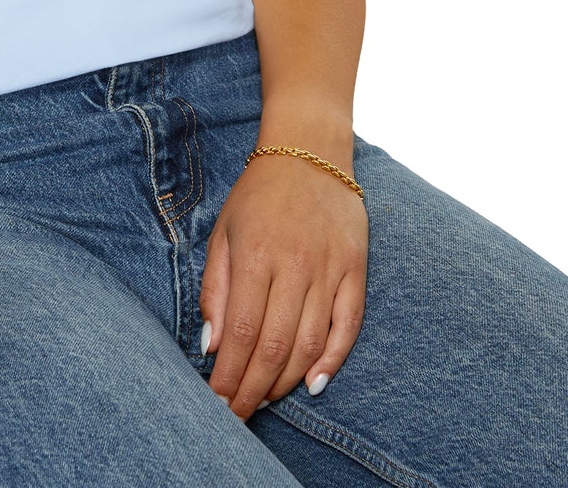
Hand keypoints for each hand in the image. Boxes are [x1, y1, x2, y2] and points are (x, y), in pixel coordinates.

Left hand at [199, 153, 368, 418]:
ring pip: (310, 343)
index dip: (230, 374)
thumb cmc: (257, 196)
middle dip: (254, 388)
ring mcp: (329, 268)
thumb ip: (215, 289)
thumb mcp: (223, 232)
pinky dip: (333, 360)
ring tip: (266, 399)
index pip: (242, 331)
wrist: (309, 153)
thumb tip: (211, 345)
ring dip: (287, 380)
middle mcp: (294, 265)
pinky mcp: (356, 269)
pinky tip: (313, 383)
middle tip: (239, 415)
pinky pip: (348, 325)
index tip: (218, 401)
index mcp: (255, 255)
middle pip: (275, 345)